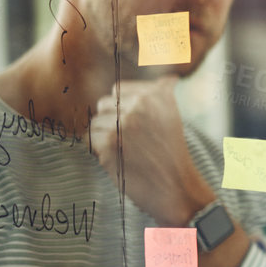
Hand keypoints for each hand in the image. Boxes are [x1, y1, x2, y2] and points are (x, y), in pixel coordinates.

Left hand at [89, 76, 211, 225]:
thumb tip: (170, 77)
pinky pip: (89, 140)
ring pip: (94, 123)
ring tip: (127, 152)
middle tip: (131, 141)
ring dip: (104, 138)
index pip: (117, 90)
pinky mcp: (107, 145)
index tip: (136, 127)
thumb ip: (165, 93)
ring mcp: (121, 125)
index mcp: (155, 96)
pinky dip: (99, 151)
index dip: (121, 109)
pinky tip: (119, 160)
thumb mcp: (175, 117)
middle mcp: (138, 107)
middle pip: (103, 104)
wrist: (176, 189)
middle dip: (111, 121)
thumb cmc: (173, 154)